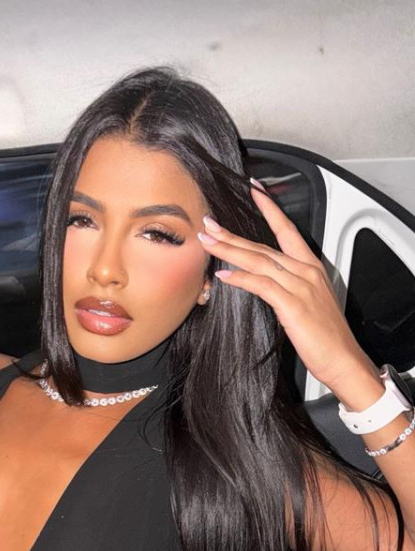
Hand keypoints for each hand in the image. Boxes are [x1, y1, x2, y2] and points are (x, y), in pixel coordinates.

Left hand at [198, 183, 365, 392]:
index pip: (287, 229)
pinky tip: (224, 275)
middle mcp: (306, 271)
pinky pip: (263, 285)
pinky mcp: (293, 305)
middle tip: (209, 223)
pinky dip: (242, 278)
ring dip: (231, 250)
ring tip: (208, 242)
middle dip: (233, 234)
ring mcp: (300, 286)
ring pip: (259, 261)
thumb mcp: (307, 304)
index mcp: (311, 267)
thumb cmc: (325, 337)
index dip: (270, 208)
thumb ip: (287, 288)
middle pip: (264, 246)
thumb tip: (263, 283)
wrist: (342, 359)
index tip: (254, 189)